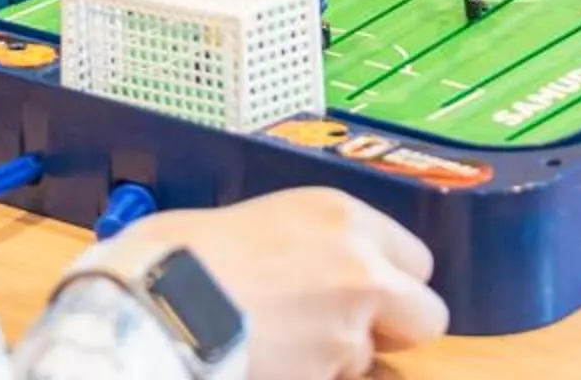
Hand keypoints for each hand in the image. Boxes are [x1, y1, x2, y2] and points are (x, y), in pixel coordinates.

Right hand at [94, 188, 446, 378]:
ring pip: (374, 361)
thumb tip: (291, 268)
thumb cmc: (176, 255)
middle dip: (393, 329)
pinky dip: (311, 379)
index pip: (416, 259)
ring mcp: (350, 330)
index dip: (390, 281)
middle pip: (428, 315)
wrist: (153, 307)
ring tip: (283, 350)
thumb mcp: (245, 223)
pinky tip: (270, 365)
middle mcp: (361, 268)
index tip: (362, 291)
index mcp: (340, 216)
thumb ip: (294, 245)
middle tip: (344, 332)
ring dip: (339, 362)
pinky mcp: (329, 376)